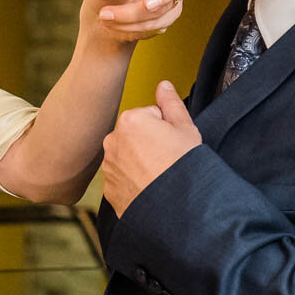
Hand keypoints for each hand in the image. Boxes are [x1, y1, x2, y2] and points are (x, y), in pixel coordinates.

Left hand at [101, 81, 201, 212]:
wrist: (177, 209)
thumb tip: (163, 85)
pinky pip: (122, 178)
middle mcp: (112, 141)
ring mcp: (108, 167)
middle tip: (167, 159)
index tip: (172, 142)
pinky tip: (149, 188)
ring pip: (127, 157)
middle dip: (149, 143)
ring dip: (140, 162)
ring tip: (159, 175)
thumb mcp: (186, 128)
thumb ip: (171, 102)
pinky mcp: (108, 189)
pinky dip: (133, 182)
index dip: (165, 128)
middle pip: (135, 135)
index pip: (150, 115)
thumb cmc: (184, 167)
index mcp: (130, 120)